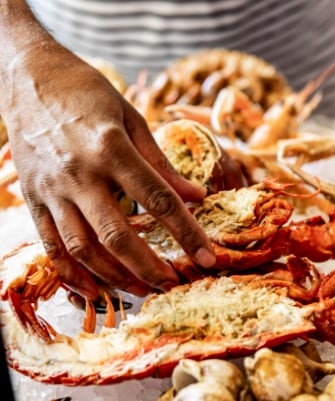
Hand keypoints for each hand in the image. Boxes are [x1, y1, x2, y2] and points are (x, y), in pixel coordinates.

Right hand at [1, 41, 215, 299]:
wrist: (28, 76)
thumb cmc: (87, 93)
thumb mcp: (132, 118)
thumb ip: (162, 163)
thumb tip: (196, 196)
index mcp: (111, 148)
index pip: (158, 200)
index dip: (187, 233)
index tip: (208, 258)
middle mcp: (80, 174)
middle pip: (118, 235)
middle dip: (149, 268)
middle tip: (173, 285)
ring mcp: (52, 190)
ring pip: (83, 248)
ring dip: (115, 277)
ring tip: (142, 291)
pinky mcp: (33, 199)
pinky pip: (50, 246)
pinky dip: (71, 274)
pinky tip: (94, 292)